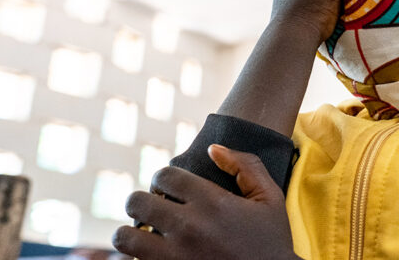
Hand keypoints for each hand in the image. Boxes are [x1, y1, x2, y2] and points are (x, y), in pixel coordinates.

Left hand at [113, 145, 299, 259]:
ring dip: (130, 233)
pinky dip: (135, 259)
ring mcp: (175, 257)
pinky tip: (150, 257)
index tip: (167, 189)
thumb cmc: (273, 243)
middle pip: (136, 201)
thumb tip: (212, 149)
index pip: (163, 175)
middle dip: (141, 202)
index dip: (162, 178)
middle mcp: (189, 227)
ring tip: (143, 235)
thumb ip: (246, 166)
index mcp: (211, 202)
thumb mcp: (270, 199)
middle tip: (152, 210)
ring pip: (124, 237)